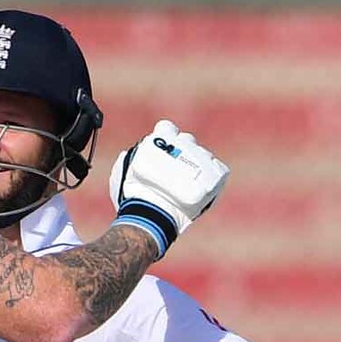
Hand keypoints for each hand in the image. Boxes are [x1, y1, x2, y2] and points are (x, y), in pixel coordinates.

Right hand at [109, 120, 228, 257]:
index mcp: (161, 138)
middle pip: (187, 140)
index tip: (161, 151)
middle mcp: (184, 143)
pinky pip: (218, 170)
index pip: (166, 127)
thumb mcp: (122, 175)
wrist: (155, 214)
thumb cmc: (134, 196)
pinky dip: (212, 177)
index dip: (164, 138)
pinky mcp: (215, 174)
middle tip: (174, 172)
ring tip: (187, 186)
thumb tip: (130, 154)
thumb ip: (129, 161)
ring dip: (197, 165)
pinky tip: (201, 189)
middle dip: (182, 151)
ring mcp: (201, 158)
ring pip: (203, 155)